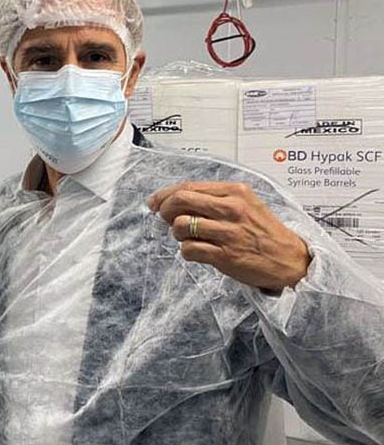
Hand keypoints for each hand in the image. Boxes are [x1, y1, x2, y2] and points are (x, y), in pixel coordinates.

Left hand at [148, 181, 310, 291]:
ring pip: (181, 225)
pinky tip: (197, 251)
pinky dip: (186, 251)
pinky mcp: (226, 255)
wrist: (289, 258)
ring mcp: (229, 232)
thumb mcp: (245, 204)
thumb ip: (213, 199)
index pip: (189, 186)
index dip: (165, 194)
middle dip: (165, 210)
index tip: (155, 202)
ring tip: (188, 237)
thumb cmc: (263, 231)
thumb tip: (175, 200)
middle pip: (180, 201)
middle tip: (165, 219)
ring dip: (177, 233)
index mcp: (235, 192)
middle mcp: (232, 209)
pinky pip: (189, 249)